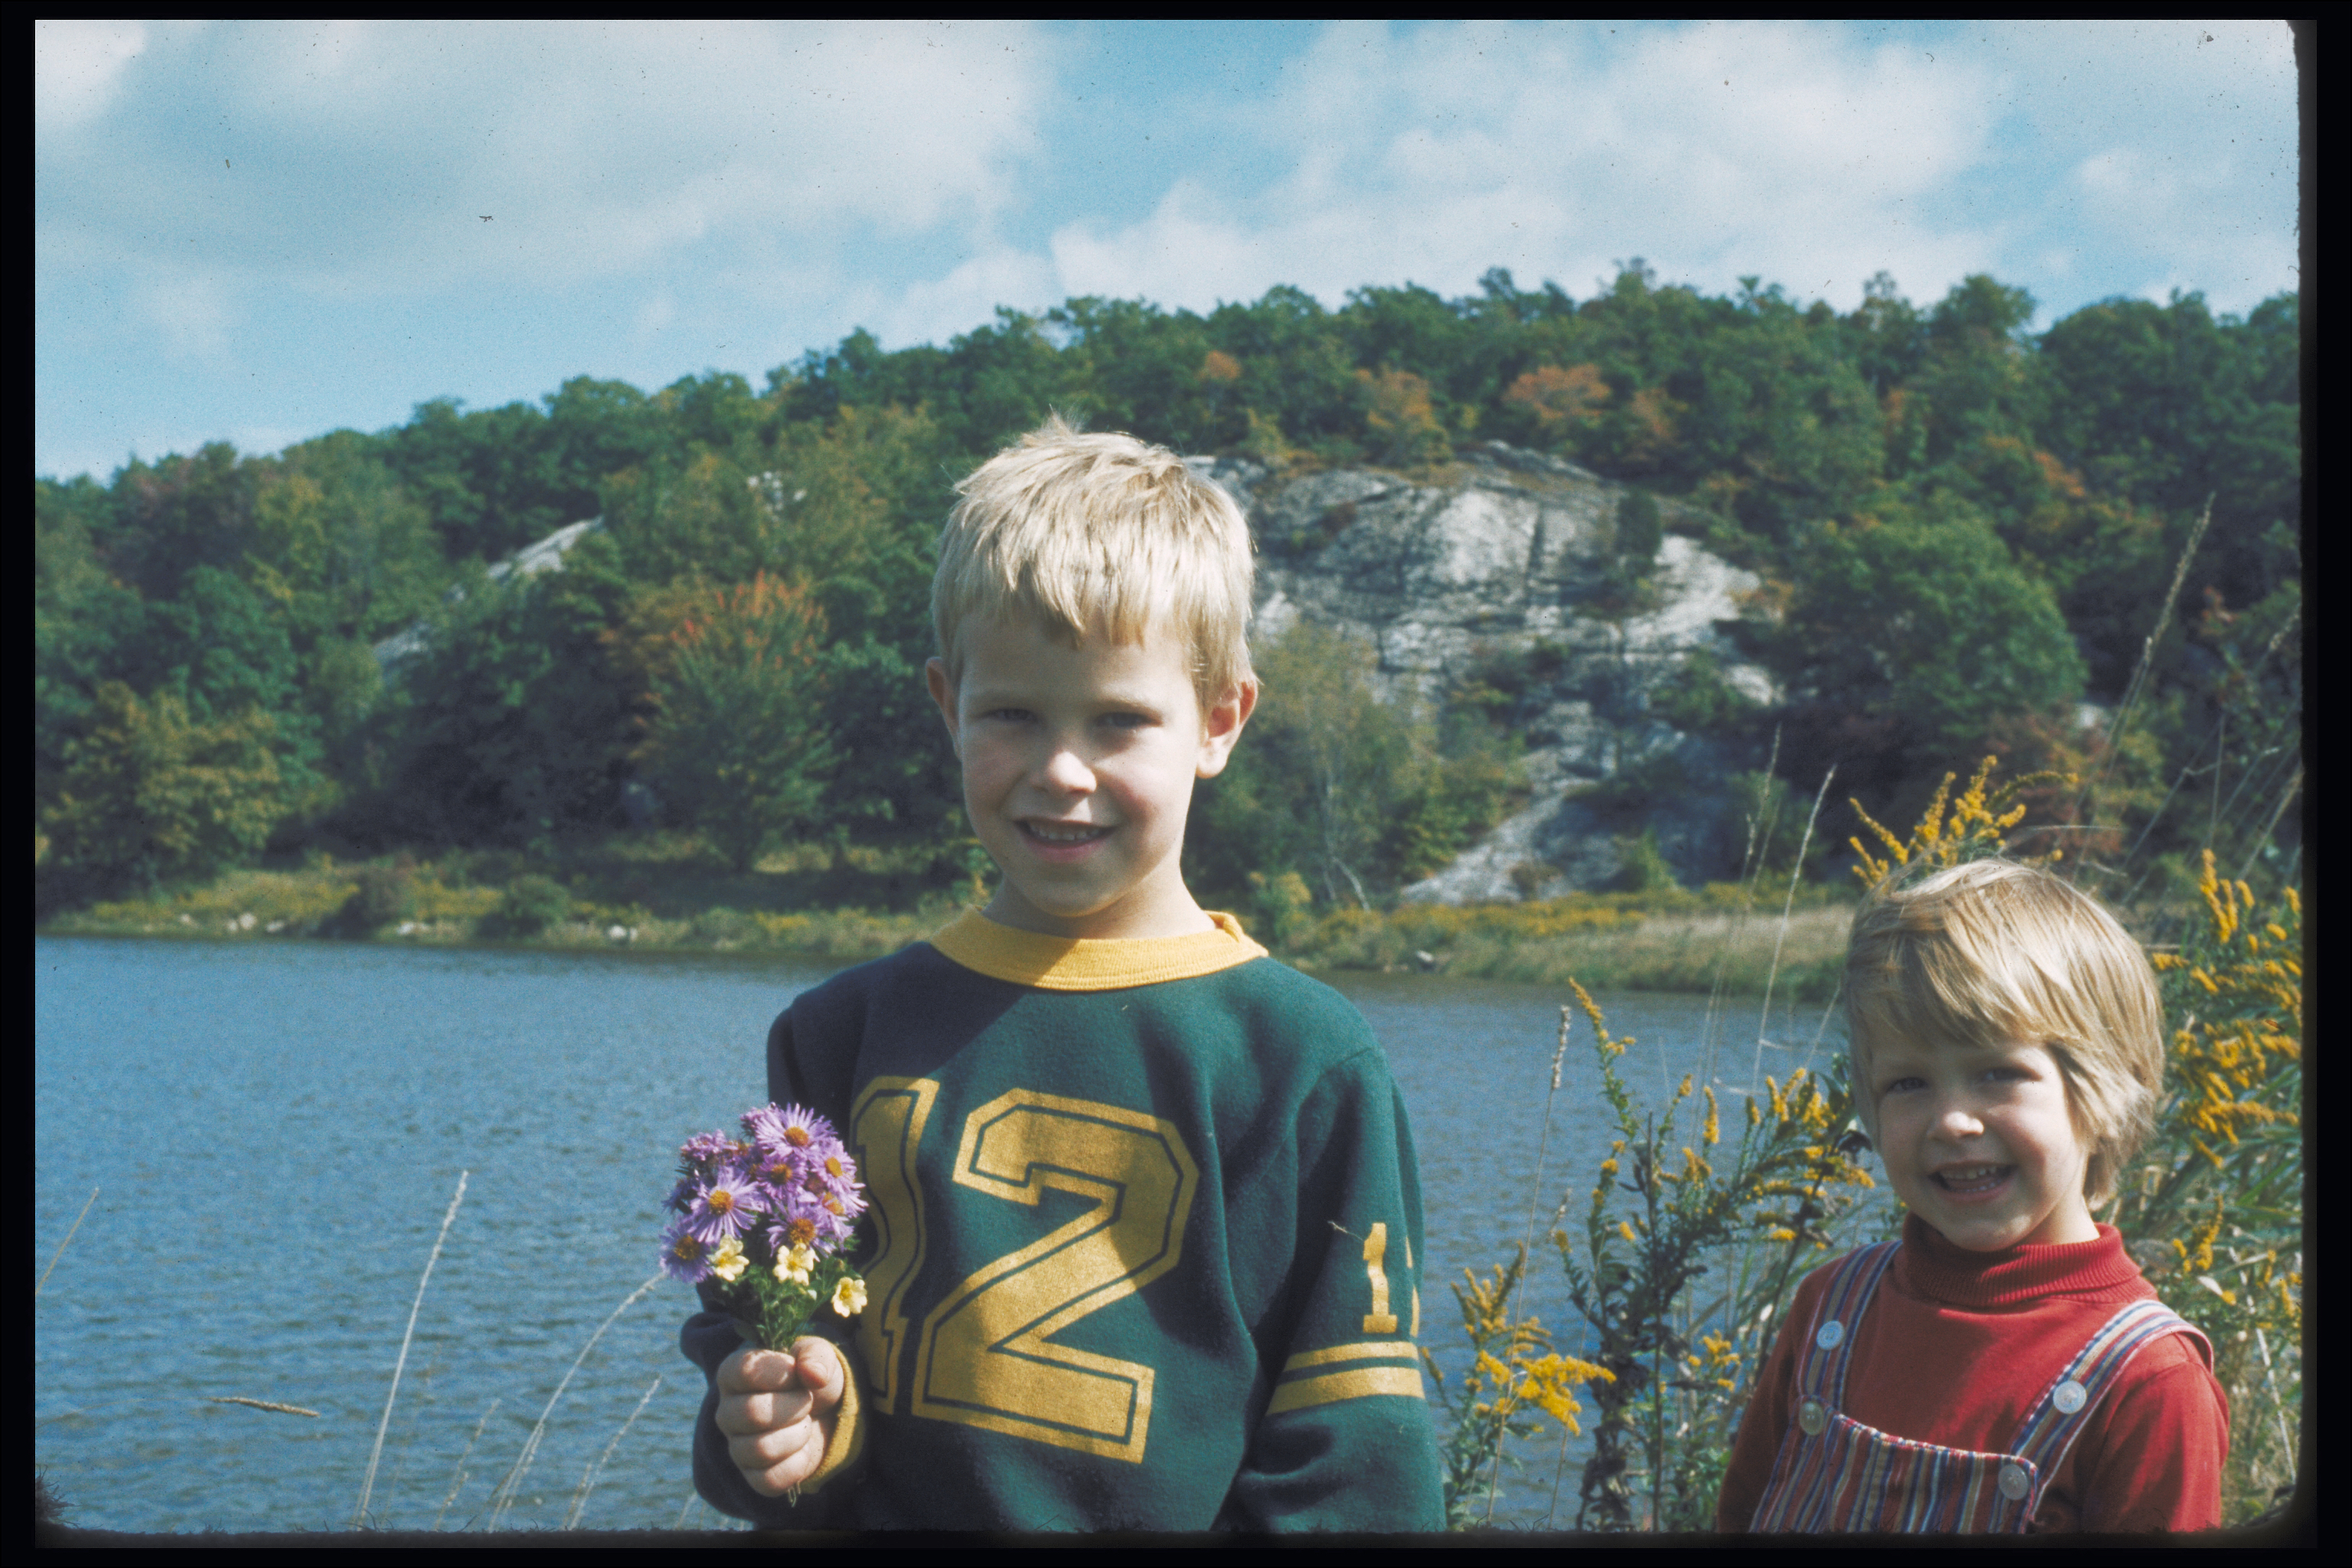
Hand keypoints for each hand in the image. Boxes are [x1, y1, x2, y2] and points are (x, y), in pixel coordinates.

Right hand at [715, 1337, 842, 1495]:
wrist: (824, 1415)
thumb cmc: (810, 1380)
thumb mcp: (818, 1355)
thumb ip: (816, 1355)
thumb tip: (813, 1374)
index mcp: (733, 1374)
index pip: (745, 1371)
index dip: (782, 1372)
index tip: (797, 1373)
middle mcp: (727, 1412)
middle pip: (752, 1413)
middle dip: (795, 1405)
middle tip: (806, 1401)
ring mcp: (737, 1448)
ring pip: (762, 1449)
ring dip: (798, 1434)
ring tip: (804, 1424)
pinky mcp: (754, 1477)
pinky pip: (771, 1480)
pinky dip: (798, 1464)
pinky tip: (801, 1449)